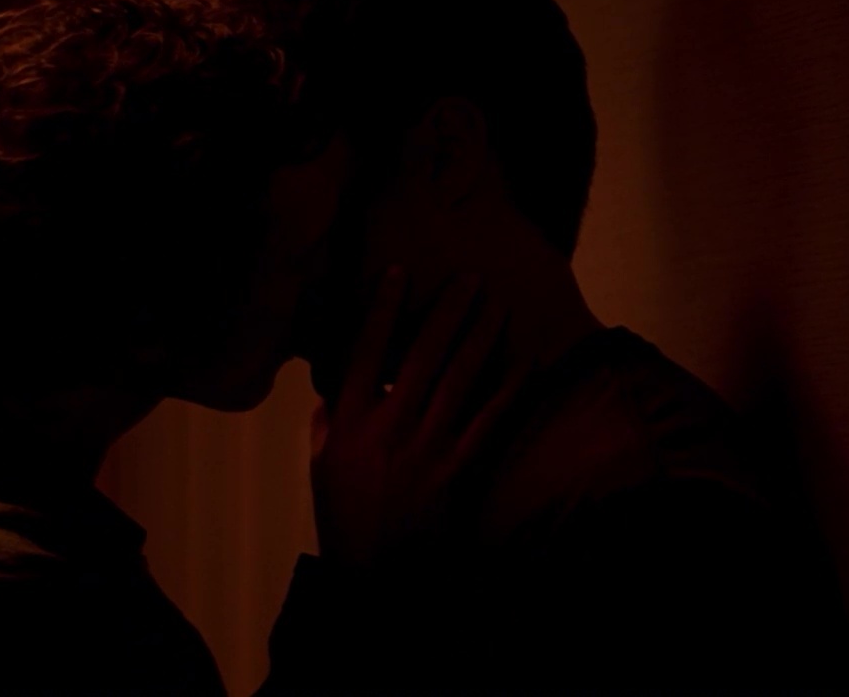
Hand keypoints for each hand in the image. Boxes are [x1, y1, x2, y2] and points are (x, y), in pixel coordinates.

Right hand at [310, 266, 521, 570]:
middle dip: (448, 313)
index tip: (398, 274)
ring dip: (481, 339)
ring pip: (459, 380)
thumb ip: (329, 427)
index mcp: (351, 424)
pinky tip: (525, 362)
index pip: (366, 353)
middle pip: (423, 356)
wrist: (375, 575)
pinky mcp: (457, 468)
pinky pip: (488, 421)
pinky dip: (508, 390)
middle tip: (470, 278)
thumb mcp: (323, 470)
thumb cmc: (344, 522)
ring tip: (498, 306)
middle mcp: (390, 427)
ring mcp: (427, 446)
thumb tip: (335, 395)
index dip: (383, 310)